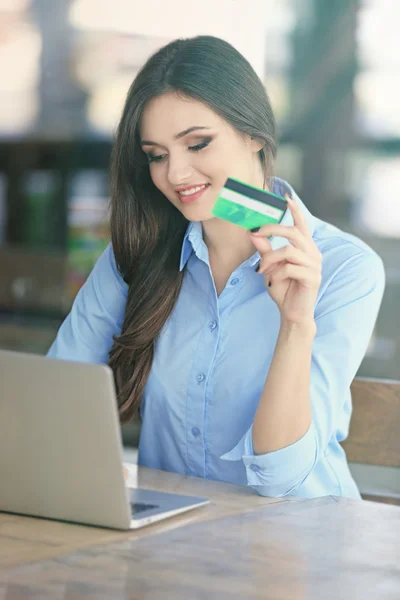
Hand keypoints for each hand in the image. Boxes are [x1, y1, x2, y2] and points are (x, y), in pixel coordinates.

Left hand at [249, 195, 321, 324]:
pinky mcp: (312, 277)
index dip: (295, 211)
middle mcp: (312, 253)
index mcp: (305, 248)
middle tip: (255, 233)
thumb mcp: (270, 266)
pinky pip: (289, 268)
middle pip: (293, 232)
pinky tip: (272, 281)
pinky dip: (276, 274)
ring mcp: (314, 265)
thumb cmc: (284, 288)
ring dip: (270, 259)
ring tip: (263, 270)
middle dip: (272, 230)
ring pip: (288, 251)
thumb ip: (265, 250)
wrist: (292, 313)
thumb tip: (254, 233)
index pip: (302, 225)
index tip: (285, 198)